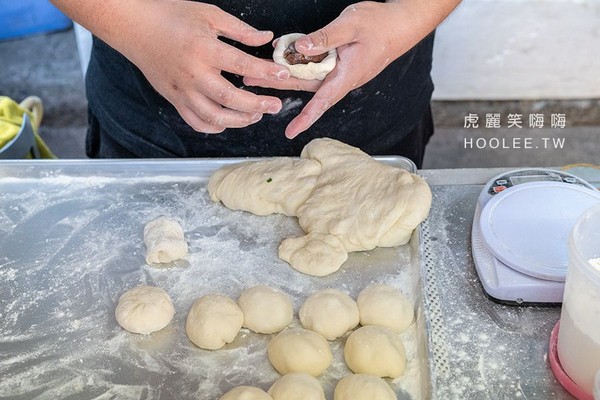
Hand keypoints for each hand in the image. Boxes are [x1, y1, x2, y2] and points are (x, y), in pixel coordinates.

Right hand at [119, 0, 289, 132]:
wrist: (134, 26)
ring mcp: (182, 91)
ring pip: (214, 117)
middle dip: (258, 105)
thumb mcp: (208, 14)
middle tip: (275, 106)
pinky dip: (215, 127)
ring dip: (239, 121)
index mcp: (204, 50)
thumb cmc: (170, 15)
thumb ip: (240, 30)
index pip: (243, 66)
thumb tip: (266, 38)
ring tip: (255, 116)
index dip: (266, 72)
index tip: (283, 75)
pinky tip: (228, 122)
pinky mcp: (174, 99)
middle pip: (231, 99)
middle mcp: (194, 74)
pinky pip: (196, 122)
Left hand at [244, 0, 442, 137]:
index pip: (322, 101)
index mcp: (346, 75)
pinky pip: (314, 67)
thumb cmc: (380, 25)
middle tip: (249, 80)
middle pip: (304, 87)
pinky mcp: (338, 65)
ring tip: (257, 72)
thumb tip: (299, 48)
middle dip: (276, 86)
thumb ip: (325, 38)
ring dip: (282, 75)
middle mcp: (341, 78)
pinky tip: (284, 56)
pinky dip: (298, 63)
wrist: (400, 24)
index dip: (306, 117)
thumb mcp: (351, 25)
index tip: (290, 132)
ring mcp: (339, 72)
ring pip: (307, 77)